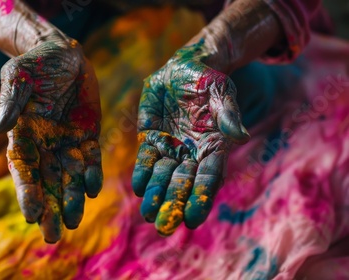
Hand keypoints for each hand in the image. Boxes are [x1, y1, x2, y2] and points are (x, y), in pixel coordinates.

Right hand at [0, 37, 102, 242]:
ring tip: (73, 222)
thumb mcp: (17, 77)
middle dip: (49, 207)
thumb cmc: (33, 63)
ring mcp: (67, 142)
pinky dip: (91, 174)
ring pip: (69, 176)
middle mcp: (44, 144)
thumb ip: (10, 103)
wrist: (61, 53)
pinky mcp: (87, 135)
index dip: (27, 192)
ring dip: (71, 199)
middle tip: (52, 234)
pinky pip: (90, 159)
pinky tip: (92, 189)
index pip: (23, 169)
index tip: (32, 214)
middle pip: (46, 181)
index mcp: (22, 135)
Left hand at [132, 41, 249, 235]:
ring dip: (155, 194)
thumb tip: (239, 135)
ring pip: (162, 175)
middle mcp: (191, 153)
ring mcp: (170, 147)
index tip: (192, 219)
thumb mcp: (221, 92)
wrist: (185, 69)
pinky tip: (138, 186)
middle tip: (164, 226)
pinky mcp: (150, 138)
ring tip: (148, 213)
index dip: (200, 198)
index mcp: (213, 148)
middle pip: (182, 183)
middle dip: (173, 204)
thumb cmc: (209, 81)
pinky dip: (142, 172)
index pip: (208, 178)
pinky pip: (146, 158)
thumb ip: (227, 114)